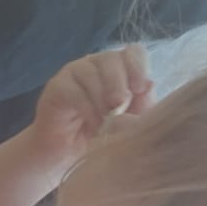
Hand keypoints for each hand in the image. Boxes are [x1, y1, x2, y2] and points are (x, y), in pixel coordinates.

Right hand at [32, 46, 154, 159]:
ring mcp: (74, 72)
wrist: (72, 153)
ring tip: (107, 122)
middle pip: (110, 58)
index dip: (138, 66)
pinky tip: (94, 124)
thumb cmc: (106, 133)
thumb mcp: (132, 121)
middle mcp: (97, 64)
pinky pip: (74, 90)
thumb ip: (144, 103)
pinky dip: (87, 109)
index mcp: (120, 68)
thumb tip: (150, 84)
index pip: (133, 52)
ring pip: (90, 72)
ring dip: (101, 99)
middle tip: (119, 105)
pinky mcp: (56, 86)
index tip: (139, 89)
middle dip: (118, 82)